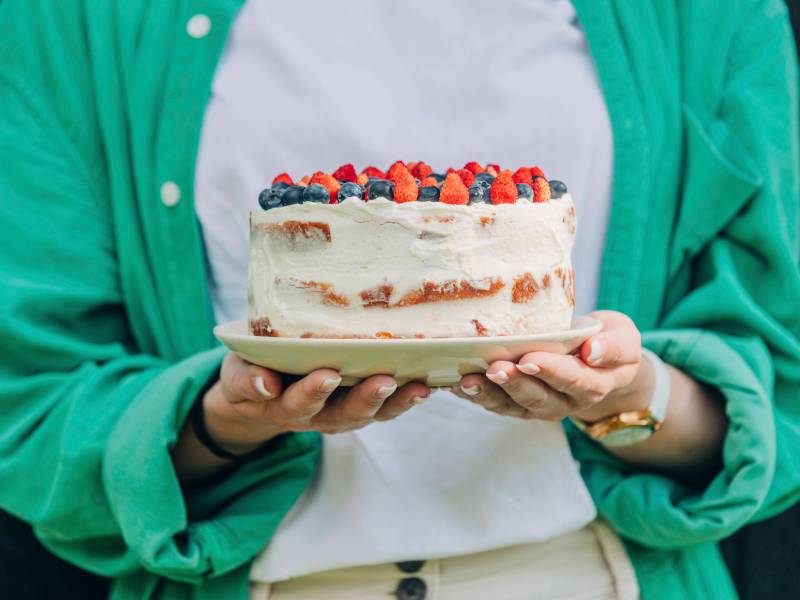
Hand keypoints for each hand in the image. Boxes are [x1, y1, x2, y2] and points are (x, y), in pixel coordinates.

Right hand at [203, 353, 429, 454]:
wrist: (260, 390)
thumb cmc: (250, 374)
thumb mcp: (236, 376)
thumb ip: (246, 381)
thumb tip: (264, 383)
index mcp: (284, 406)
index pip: (299, 402)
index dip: (312, 392)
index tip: (326, 374)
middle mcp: (317, 416)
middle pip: (344, 414)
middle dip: (365, 399)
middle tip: (384, 381)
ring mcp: (341, 413)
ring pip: (371, 414)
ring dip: (395, 402)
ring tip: (418, 387)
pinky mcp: (360, 405)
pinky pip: (386, 406)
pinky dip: (406, 398)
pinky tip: (427, 384)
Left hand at [453, 310, 651, 421]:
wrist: (597, 360)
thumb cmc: (608, 344)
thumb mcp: (624, 339)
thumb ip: (615, 347)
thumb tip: (594, 352)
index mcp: (592, 385)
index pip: (572, 380)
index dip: (551, 371)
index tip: (530, 359)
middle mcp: (564, 402)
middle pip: (537, 398)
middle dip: (514, 384)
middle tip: (495, 368)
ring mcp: (538, 406)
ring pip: (511, 406)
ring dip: (488, 394)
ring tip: (467, 380)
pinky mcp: (516, 404)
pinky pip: (494, 403)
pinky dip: (473, 395)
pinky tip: (454, 382)